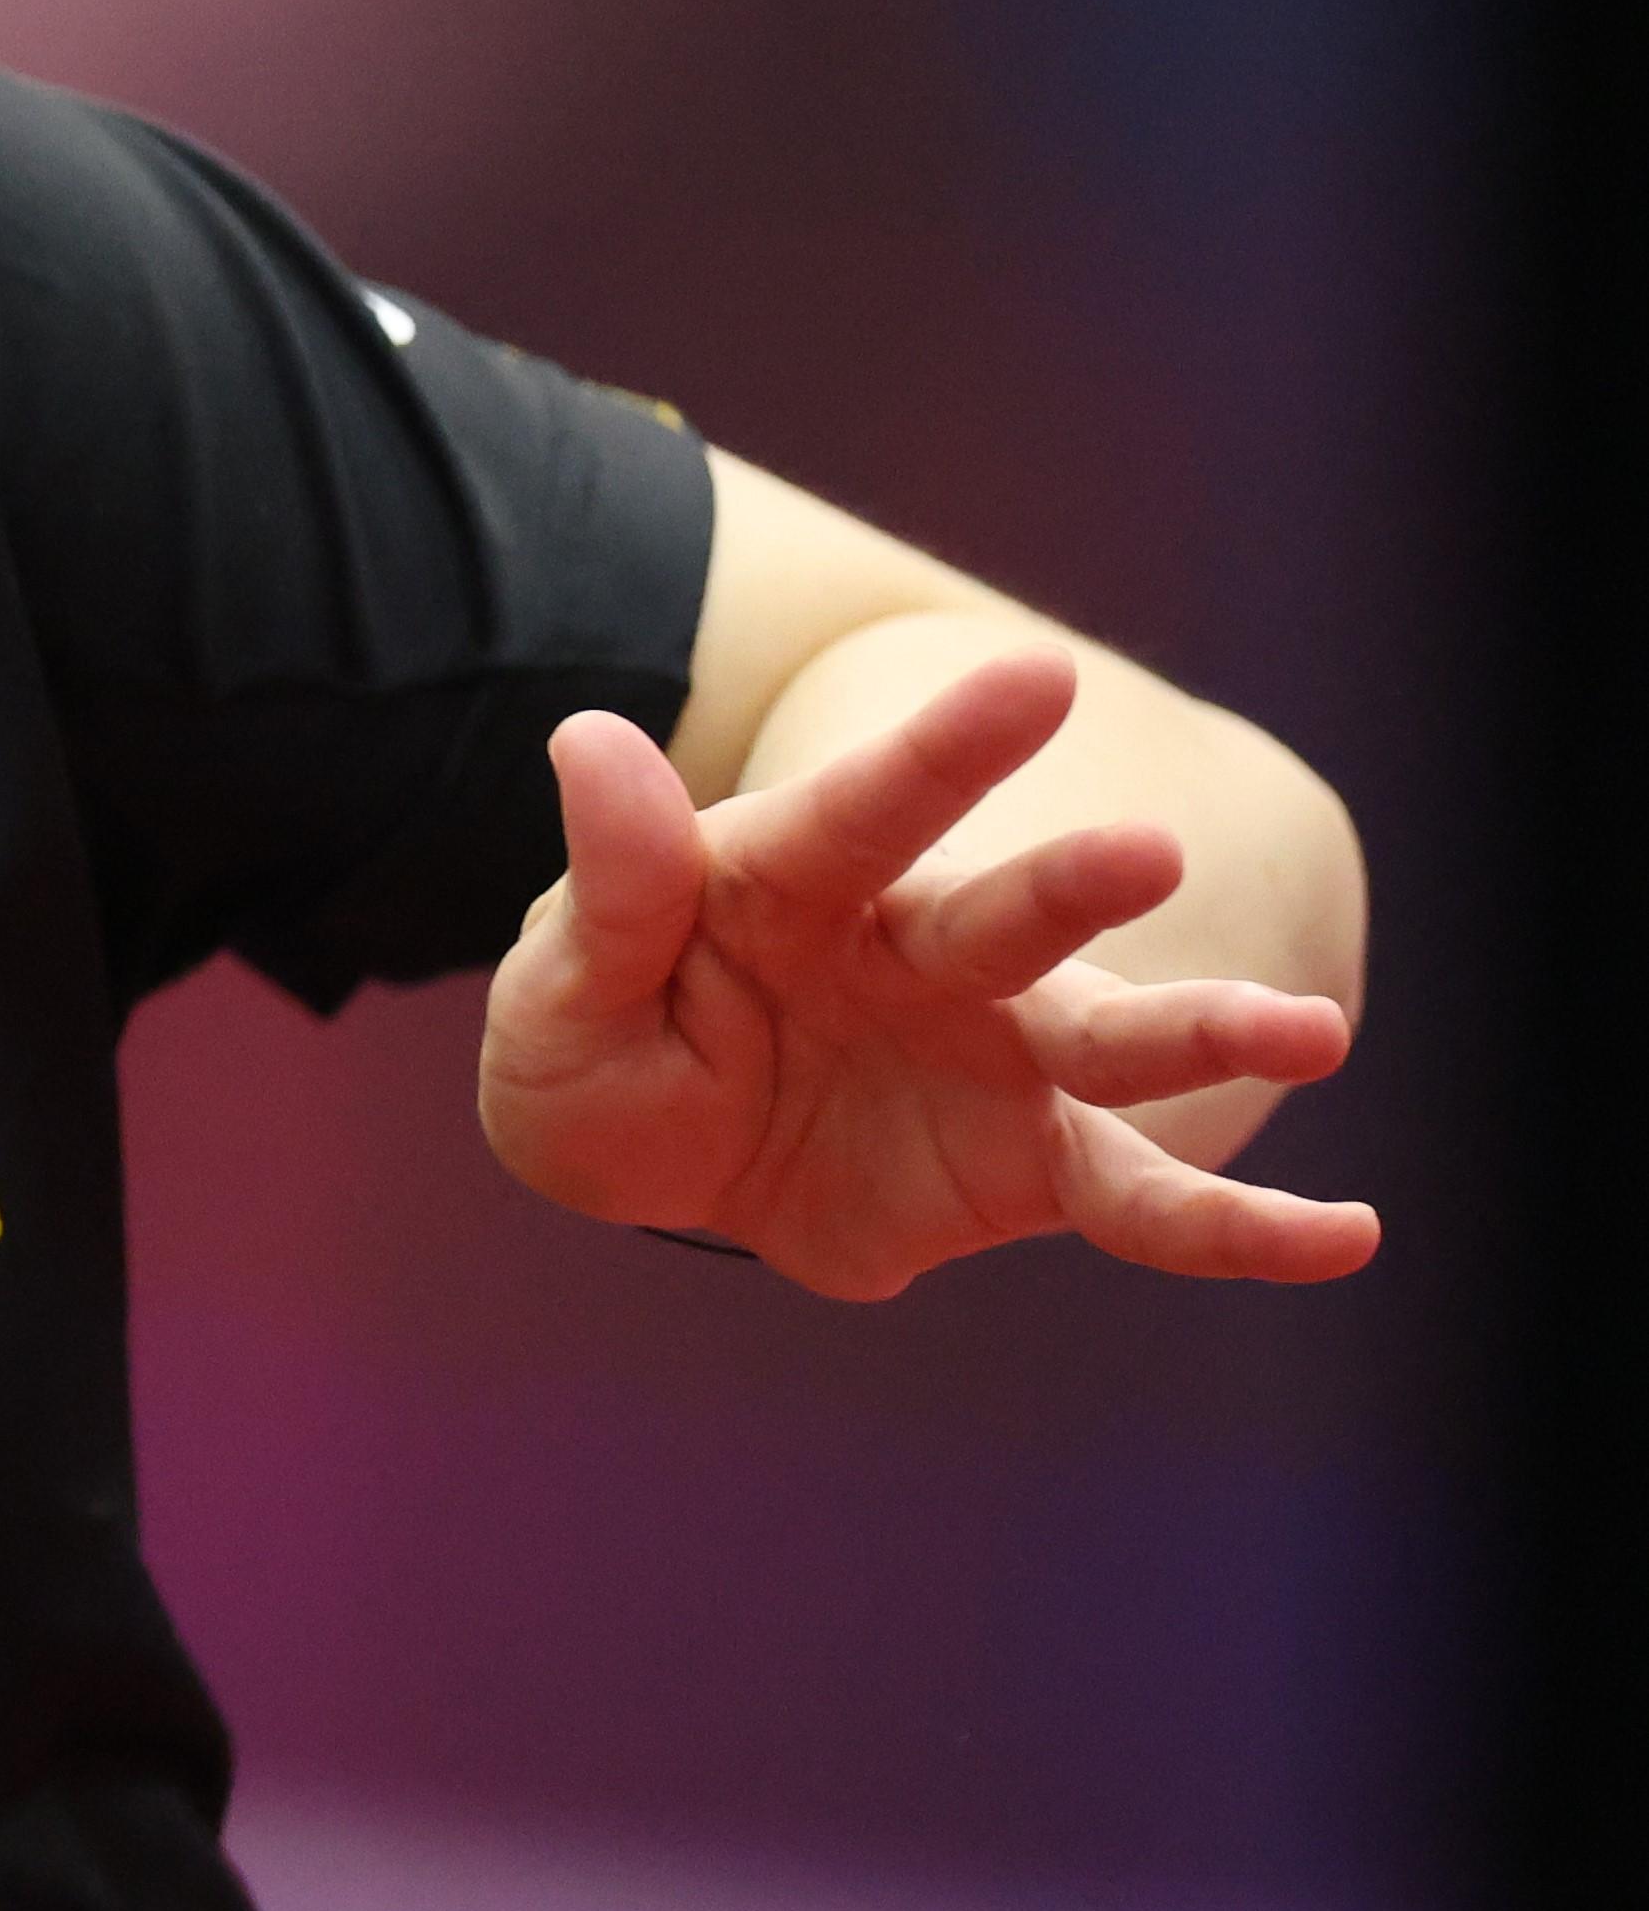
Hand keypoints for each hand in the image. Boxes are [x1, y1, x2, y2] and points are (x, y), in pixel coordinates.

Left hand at [475, 654, 1373, 1300]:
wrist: (660, 1151)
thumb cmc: (610, 1037)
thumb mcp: (566, 978)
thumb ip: (610, 879)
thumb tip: (586, 737)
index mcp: (802, 877)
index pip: (869, 807)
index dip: (944, 749)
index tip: (1035, 675)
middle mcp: (929, 948)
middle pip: (1008, 913)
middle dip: (1075, 884)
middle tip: (1150, 851)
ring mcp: (1001, 1049)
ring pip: (1110, 1040)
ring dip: (1203, 1032)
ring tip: (1308, 1030)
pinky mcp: (1038, 1160)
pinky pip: (1145, 1201)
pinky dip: (1241, 1227)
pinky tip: (1344, 1235)